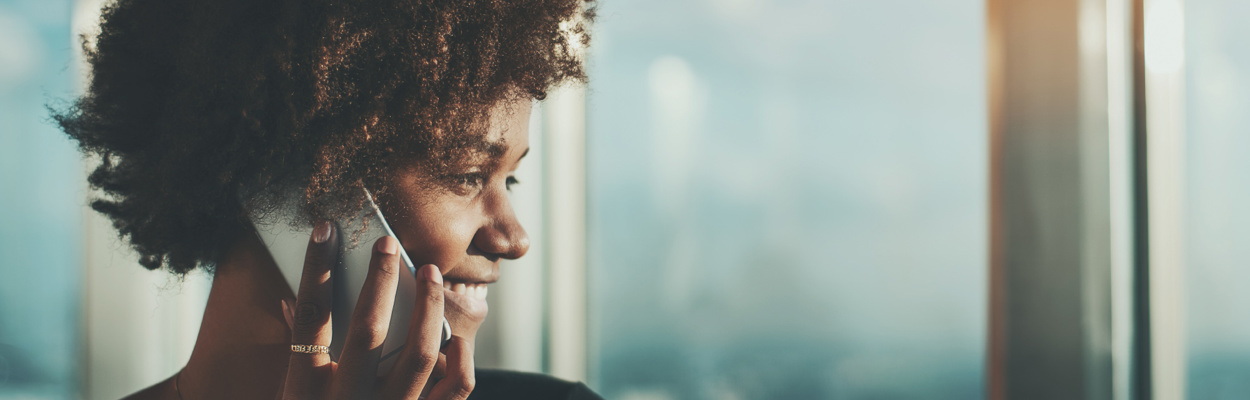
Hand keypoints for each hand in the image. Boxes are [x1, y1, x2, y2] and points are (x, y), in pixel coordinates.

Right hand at [280, 222, 474, 398]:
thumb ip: (297, 355)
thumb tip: (291, 304)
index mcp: (304, 393)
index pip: (309, 317)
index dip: (316, 270)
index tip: (326, 230)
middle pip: (367, 329)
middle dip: (380, 280)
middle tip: (386, 244)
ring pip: (417, 355)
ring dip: (426, 308)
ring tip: (429, 272)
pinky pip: (452, 393)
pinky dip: (459, 362)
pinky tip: (456, 337)